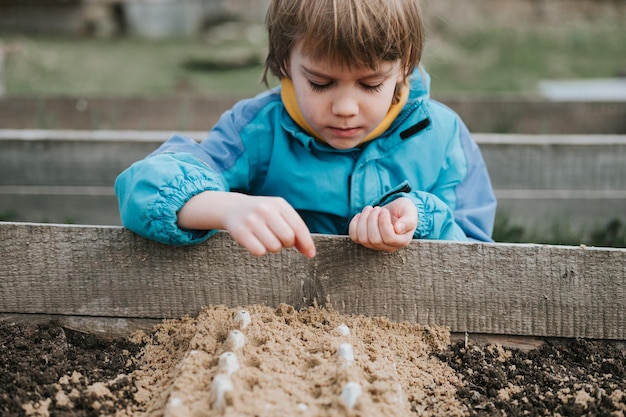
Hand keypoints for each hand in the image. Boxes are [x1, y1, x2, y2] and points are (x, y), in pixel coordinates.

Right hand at [177, 192, 315, 257]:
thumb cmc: (264, 215)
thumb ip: (296, 230)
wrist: (234, 208)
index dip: (306, 243)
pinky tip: (256, 242)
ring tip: (267, 239)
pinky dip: (261, 251)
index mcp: (279, 204)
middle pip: (288, 238)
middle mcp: (265, 209)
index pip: (298, 227)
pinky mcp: (240, 232)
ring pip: (274, 247)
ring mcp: (251, 220)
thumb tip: (310, 252)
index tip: (310, 254)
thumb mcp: (280, 214)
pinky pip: (259, 251)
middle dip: (287, 244)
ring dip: (273, 248)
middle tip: (280, 240)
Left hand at [348, 197, 416, 251]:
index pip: (389, 238)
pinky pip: (354, 237)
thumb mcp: (410, 212)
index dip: (383, 224)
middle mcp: (388, 246)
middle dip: (372, 220)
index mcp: (402, 241)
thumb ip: (408, 220)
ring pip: (363, 239)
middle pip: (374, 239)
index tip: (384, 211)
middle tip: (377, 208)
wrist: (394, 211)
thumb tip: (399, 229)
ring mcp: (375, 245)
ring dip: (363, 220)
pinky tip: (361, 215)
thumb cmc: (403, 211)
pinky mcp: (364, 240)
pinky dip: (354, 224)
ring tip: (370, 209)